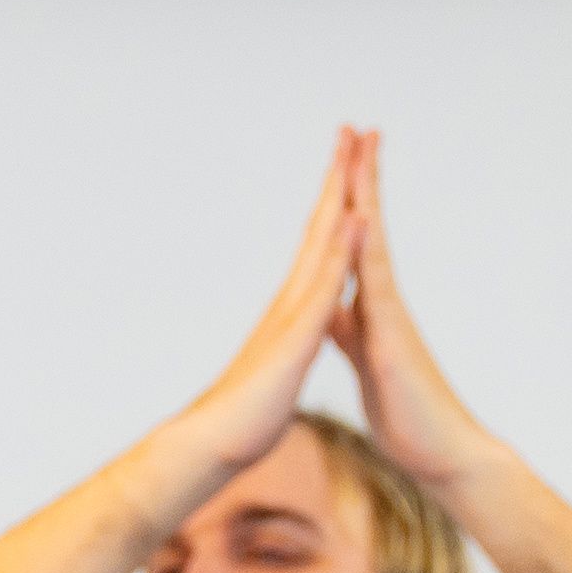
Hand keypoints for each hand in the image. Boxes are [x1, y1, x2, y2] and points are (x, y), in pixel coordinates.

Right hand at [156, 129, 370, 486]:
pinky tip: (356, 223)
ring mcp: (292, 314)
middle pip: (319, 227)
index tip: (349, 163)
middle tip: (351, 130)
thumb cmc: (245, 414)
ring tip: (354, 154)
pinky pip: (324, 288)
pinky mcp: (295, 338)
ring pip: (321, 245)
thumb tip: (293, 331)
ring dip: (339, 198)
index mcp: (294, 308)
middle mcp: (291, 299)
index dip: (336, 202)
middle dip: (337, 177)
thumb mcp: (280, 368)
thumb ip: (287, 341)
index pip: (319, 244)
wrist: (215, 442)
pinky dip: (340, 253)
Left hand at [327, 162, 492, 493]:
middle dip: (358, 177)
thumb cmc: (407, 415)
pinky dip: (365, 248)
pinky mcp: (390, 336)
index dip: (344, 202)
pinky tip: (359, 219)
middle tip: (357, 128)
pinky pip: (375, 282)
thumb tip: (337, 311)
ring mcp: (388, 314)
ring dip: (364, 195)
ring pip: (371, 242)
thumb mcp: (367, 364)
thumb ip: (352, 332)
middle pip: (363, 226)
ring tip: (363, 150)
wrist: (441, 454)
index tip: (341, 161)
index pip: (351, 243)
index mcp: (368, 308)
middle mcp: (381, 301)